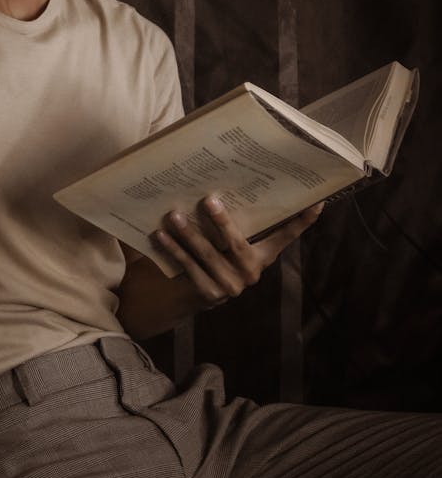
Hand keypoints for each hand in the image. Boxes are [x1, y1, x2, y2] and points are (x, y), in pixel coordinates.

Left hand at [154, 195, 323, 311]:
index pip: (286, 236)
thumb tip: (228, 182)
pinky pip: (188, 266)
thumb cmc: (213, 256)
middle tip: (207, 200)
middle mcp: (251, 273)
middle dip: (221, 222)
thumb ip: (236, 223)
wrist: (189, 295)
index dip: (302, 222)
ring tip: (173, 215)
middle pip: (237, 244)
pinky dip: (173, 249)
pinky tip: (160, 234)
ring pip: (207, 254)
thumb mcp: (228, 243)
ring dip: (188, 234)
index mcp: (262, 256)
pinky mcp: (208, 294)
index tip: (317, 202)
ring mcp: (230, 286)